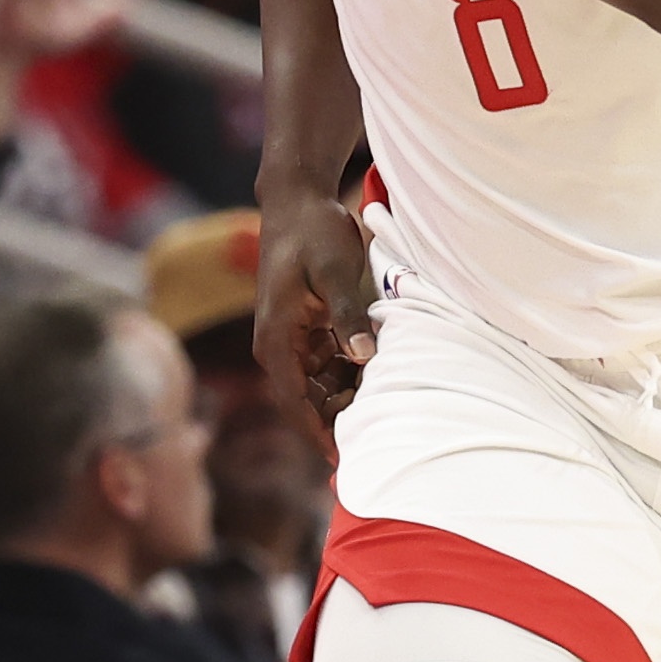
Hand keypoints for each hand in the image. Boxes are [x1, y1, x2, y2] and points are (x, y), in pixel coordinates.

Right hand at [254, 187, 377, 451]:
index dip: (317, 434)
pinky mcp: (304, 330)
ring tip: (385, 404)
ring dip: (346, 398)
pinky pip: (326, 366)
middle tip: (378, 436)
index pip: (293, 402)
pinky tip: (378, 375)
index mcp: (275, 339)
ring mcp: (289, 340)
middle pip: (305, 402)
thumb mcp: (336, 270)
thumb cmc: (313, 231)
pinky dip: (349, 375)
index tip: (342, 460)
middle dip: (336, 422)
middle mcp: (276, 346)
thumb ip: (348, 314)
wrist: (297, 200)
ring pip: (318, 387)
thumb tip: (363, 356)